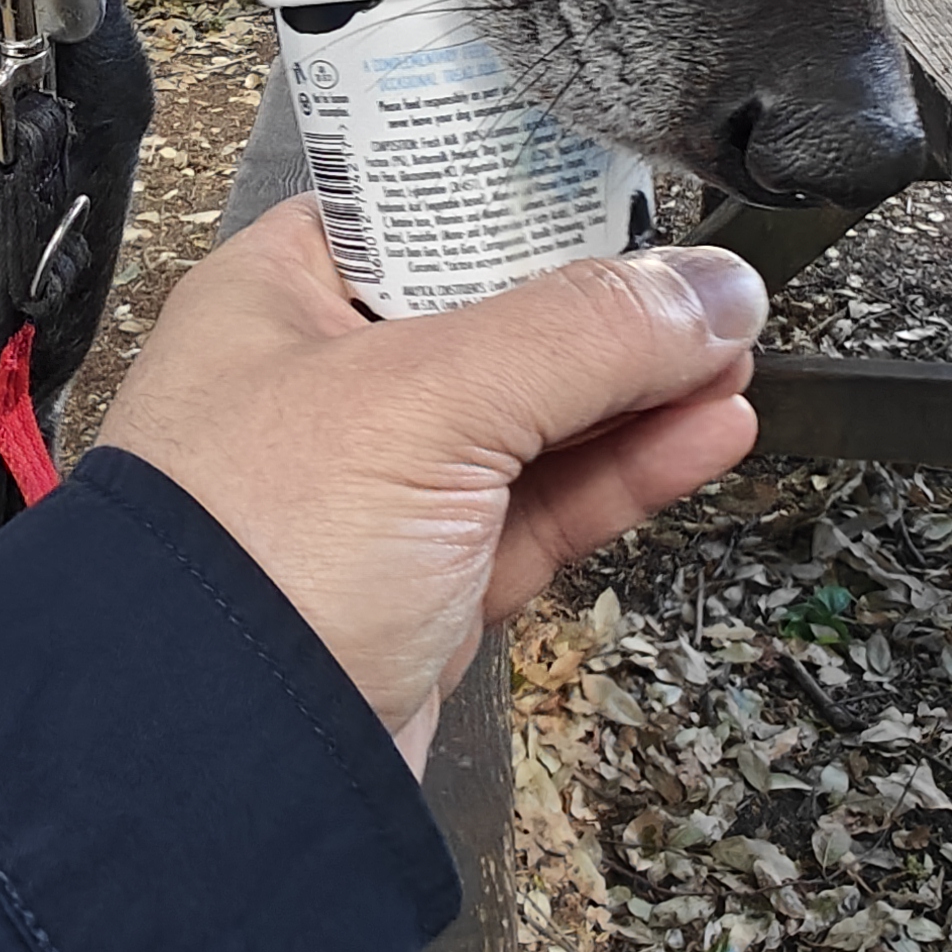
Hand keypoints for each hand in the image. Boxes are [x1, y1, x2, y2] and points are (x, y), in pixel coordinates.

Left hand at [97, 203, 765, 773]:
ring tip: (737, 351)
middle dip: (608, 302)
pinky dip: (630, 470)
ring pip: (536, 417)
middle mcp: (323, 387)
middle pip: (495, 312)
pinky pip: (549, 506)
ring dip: (639, 388)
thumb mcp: (422, 401)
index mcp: (279, 299)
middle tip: (711, 285)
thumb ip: (578, 334)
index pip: (417, 208)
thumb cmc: (250, 555)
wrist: (215, 765)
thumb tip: (710, 289)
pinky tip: (707, 431)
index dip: (523, 193)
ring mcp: (379, 493)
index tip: (627, 186)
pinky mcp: (429, 586)